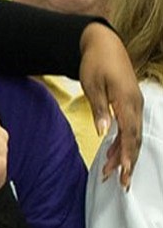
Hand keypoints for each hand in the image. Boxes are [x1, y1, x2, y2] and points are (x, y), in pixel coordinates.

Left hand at [79, 23, 142, 187]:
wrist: (104, 44)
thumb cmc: (96, 63)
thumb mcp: (92, 85)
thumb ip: (99, 109)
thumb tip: (103, 132)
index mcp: (126, 100)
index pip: (129, 133)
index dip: (126, 154)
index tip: (123, 171)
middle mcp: (135, 104)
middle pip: (134, 139)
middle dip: (128, 162)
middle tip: (122, 183)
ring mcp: (134, 104)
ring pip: (131, 136)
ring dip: (122, 155)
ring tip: (111, 174)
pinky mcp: (129, 104)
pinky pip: (128, 127)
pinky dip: (121, 142)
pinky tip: (112, 155)